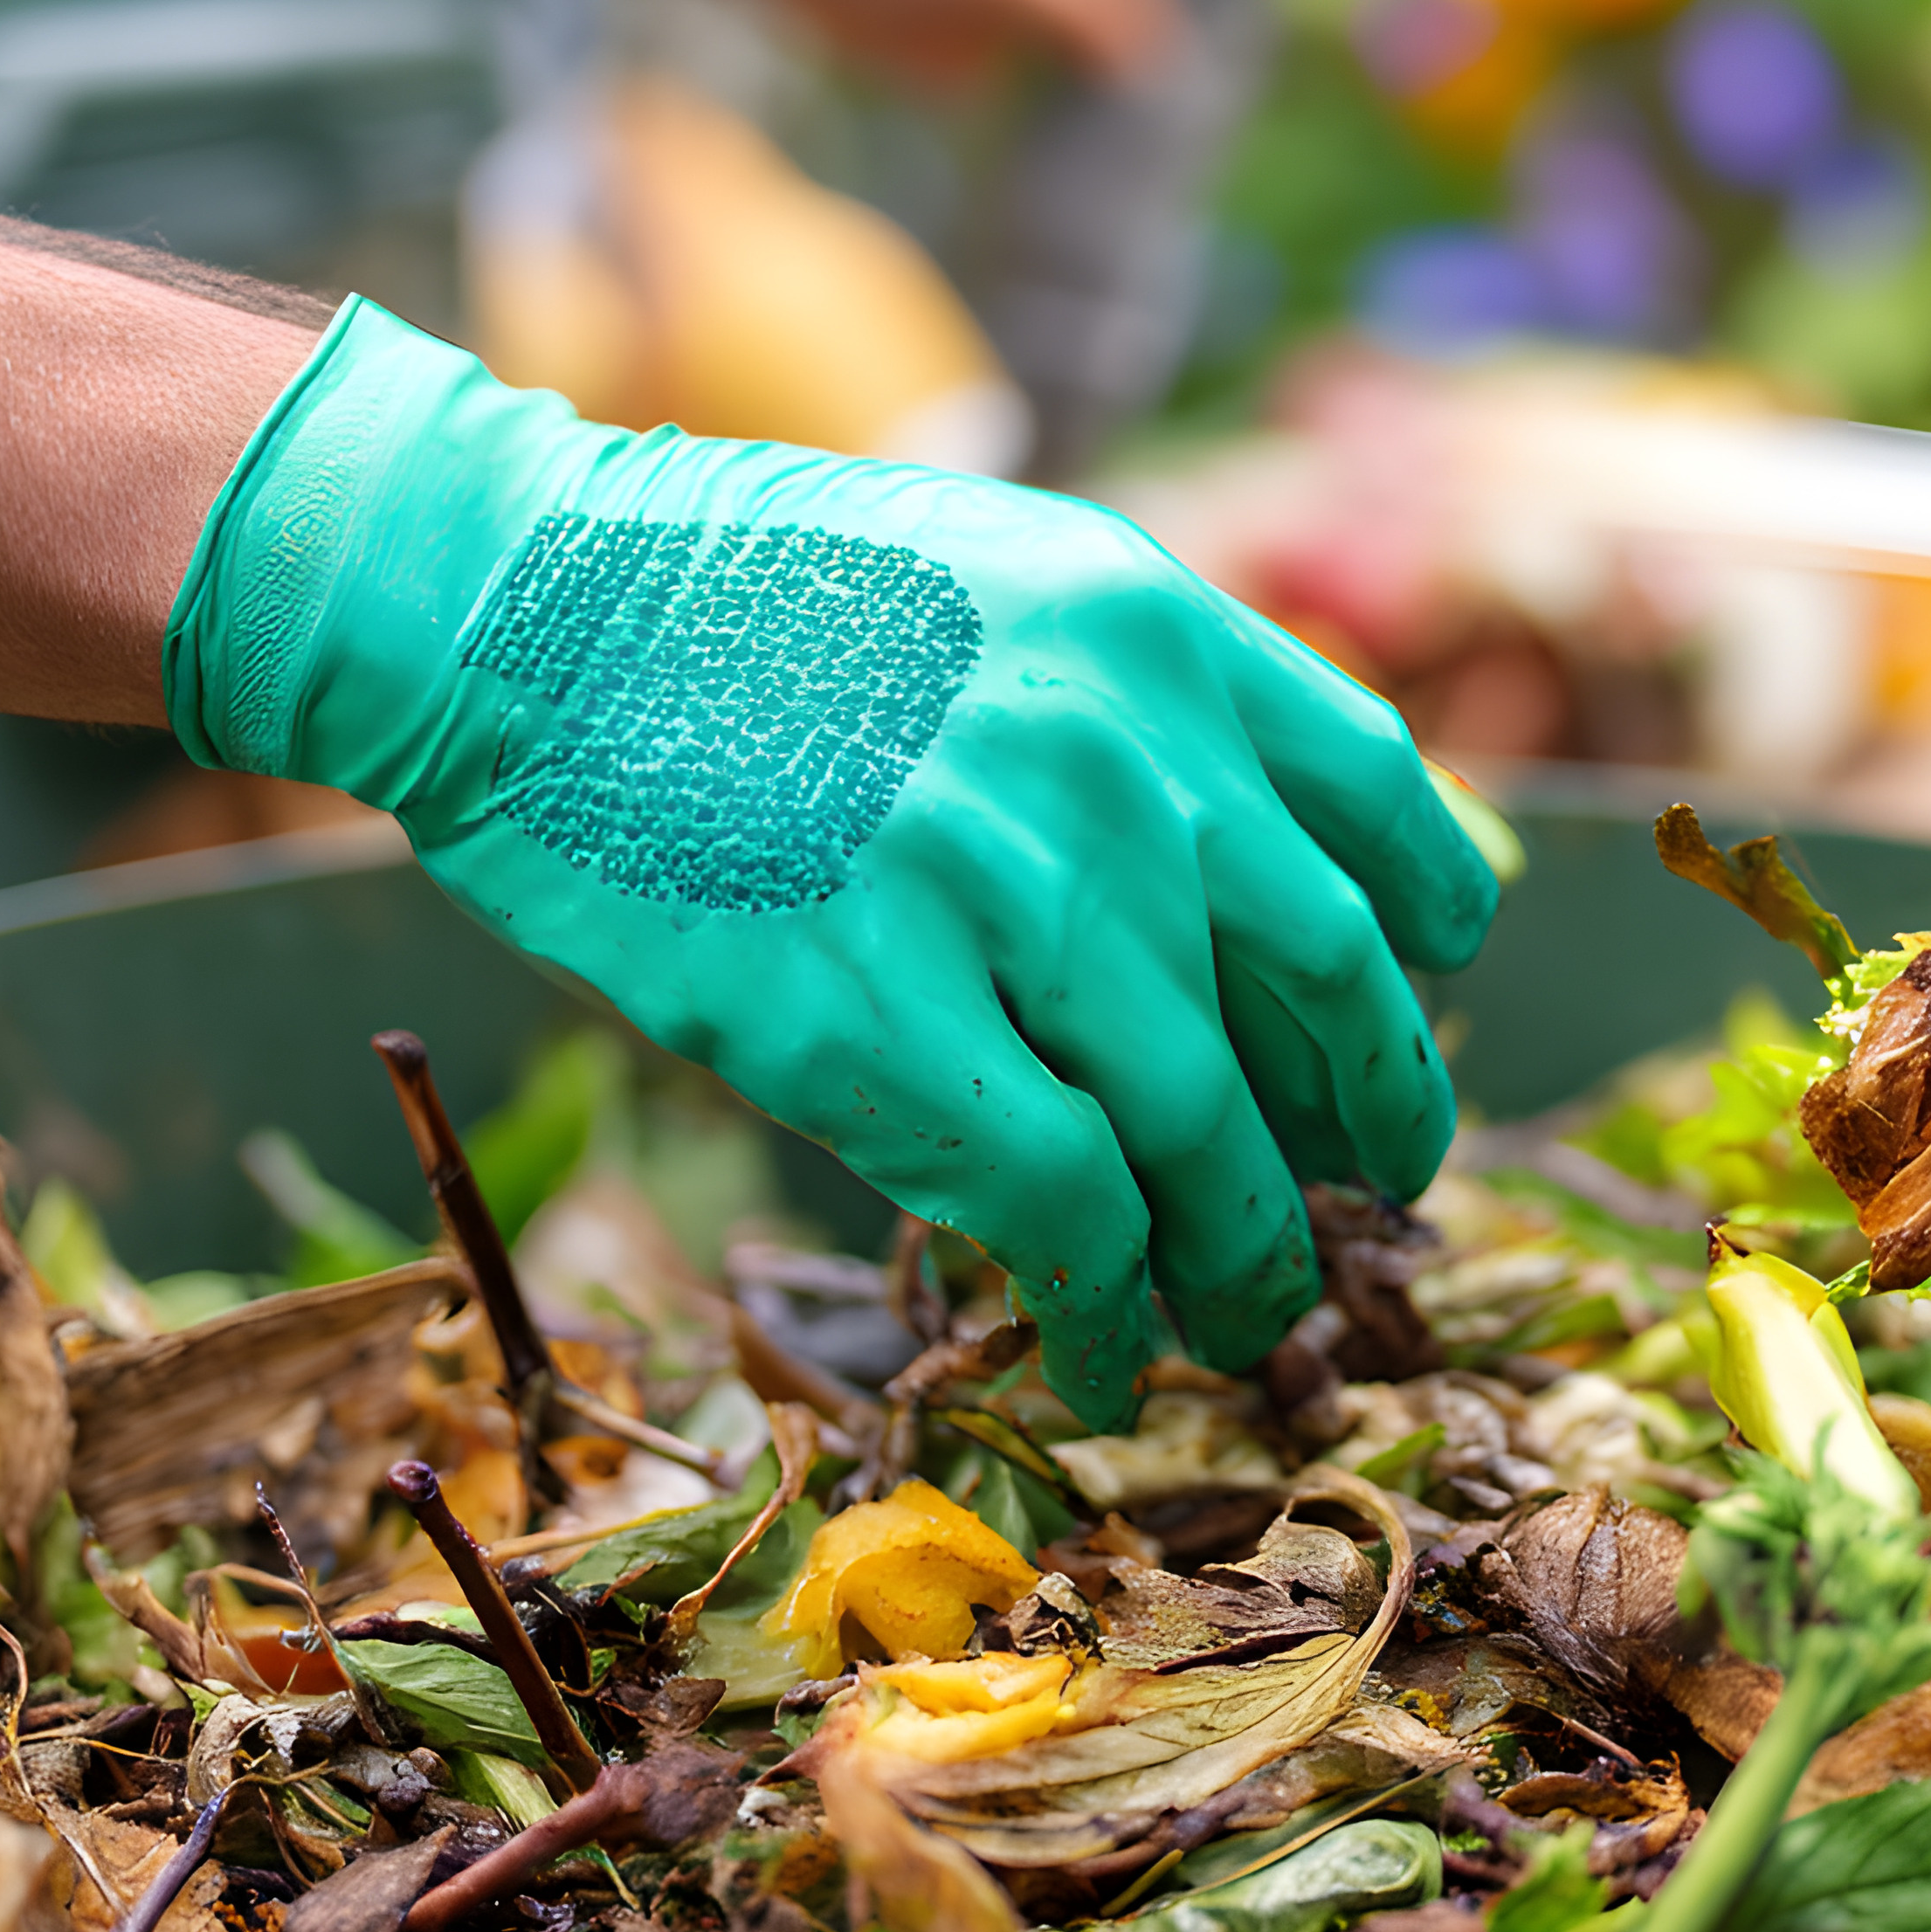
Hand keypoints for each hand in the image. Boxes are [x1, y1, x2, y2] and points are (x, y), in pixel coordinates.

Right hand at [161, 307, 1494, 1427]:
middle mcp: (1120, 758)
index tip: (1420, 990)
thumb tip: (1251, 882)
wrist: (509, 603)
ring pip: (1212, 1139)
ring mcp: (1007, 894)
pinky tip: (1098, 1356)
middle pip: (1336, 993)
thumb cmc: (729, 595)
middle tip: (1372, 1192)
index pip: (1383, 805)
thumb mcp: (992, 575)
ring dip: (1247, 1257)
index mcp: (1156, 632)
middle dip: (1379, 1121)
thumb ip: (1130, 702)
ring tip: (1244, 1316)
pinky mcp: (880, 1021)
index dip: (1421, 930)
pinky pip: (1063, 1214)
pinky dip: (1105, 1311)